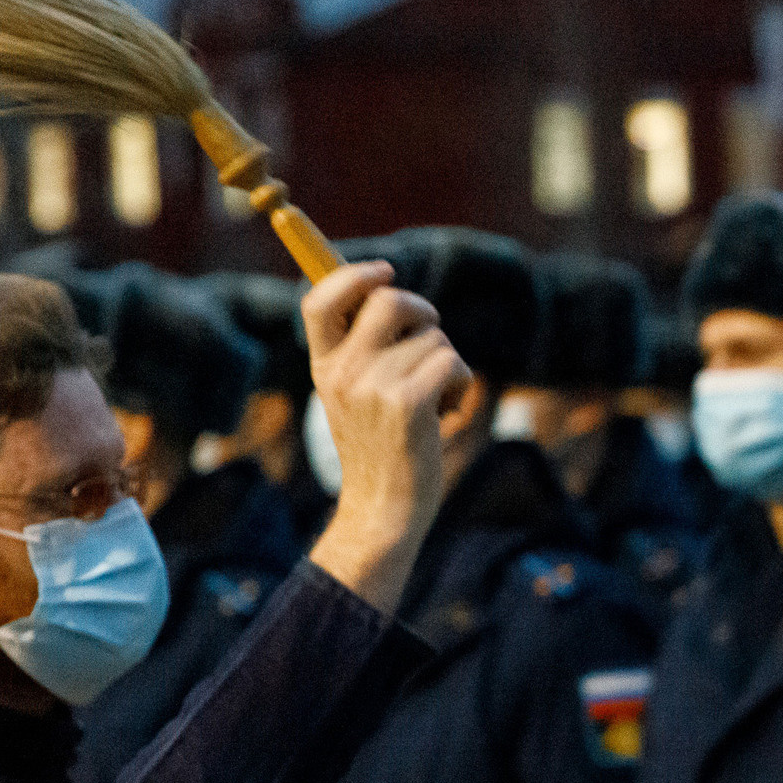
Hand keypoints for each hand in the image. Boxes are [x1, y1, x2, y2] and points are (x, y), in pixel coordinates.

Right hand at [302, 261, 467, 612]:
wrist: (383, 510)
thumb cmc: (381, 450)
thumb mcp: (355, 398)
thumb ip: (364, 351)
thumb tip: (389, 293)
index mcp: (324, 366)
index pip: (319, 299)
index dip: (353, 274)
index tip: (384, 271)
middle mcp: (343, 372)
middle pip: (388, 300)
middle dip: (423, 311)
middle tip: (430, 337)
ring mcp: (373, 388)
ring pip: (433, 338)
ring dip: (448, 363)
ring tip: (436, 400)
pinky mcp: (408, 405)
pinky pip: (451, 362)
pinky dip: (462, 384)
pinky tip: (449, 413)